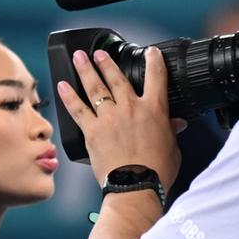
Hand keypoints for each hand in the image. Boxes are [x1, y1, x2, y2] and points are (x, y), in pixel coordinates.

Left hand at [56, 47, 182, 190]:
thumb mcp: (172, 147)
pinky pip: (77, 109)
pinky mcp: (92, 130)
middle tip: (99, 53)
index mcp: (154, 109)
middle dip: (107, 62)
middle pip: (116, 77)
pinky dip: (68, 96)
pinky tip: (62, 86)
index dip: (153, 60)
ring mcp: (109, 117)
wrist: (136, 186)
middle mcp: (130, 108)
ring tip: (79, 57)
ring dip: (86, 70)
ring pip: (95, 87)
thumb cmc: (157, 171)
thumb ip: (171, 131)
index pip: (156, 76)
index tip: (150, 52)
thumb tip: (176, 123)